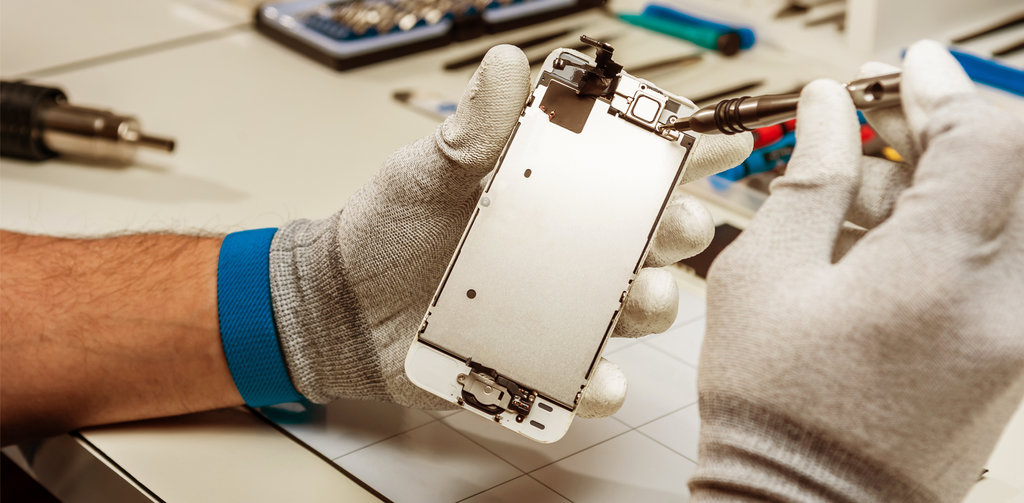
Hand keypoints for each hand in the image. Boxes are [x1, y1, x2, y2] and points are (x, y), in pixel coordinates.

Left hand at [268, 45, 751, 416]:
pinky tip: (600, 379)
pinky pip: (587, 381)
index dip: (685, 154)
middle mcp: (572, 252)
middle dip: (684, 230)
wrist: (343, 305)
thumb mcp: (428, 170)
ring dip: (656, 303)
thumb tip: (507, 62)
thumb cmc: (390, 228)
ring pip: (639, 309)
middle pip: (657, 239)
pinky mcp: (538, 363)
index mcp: (556, 195)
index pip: (632, 168)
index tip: (724, 141)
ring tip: (640, 296)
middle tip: (678, 224)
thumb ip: (475, 127)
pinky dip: (602, 385)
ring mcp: (561, 310)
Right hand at [691, 40, 1023, 500]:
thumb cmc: (774, 410)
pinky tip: (877, 249)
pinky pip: (1002, 262)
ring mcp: (1021, 335)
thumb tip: (828, 111)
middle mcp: (1006, 305)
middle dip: (943, 131)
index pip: (983, 139)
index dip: (940, 90)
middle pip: (1013, 167)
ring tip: (849, 205)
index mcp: (938, 276)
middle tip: (873, 126)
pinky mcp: (1015, 355)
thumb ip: (811, 179)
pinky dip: (951, 232)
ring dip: (939, 185)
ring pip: (1006, 213)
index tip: (902, 73)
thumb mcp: (766, 277)